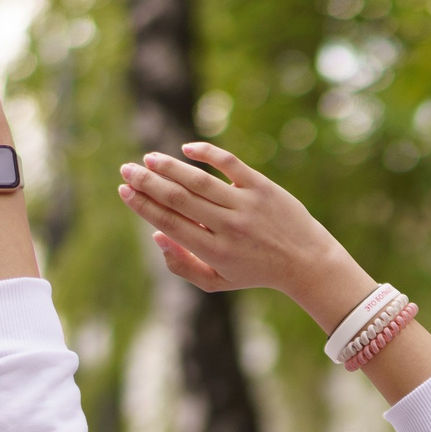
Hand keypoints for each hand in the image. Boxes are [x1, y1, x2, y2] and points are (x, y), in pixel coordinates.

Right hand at [118, 145, 369, 329]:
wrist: (307, 262)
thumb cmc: (256, 272)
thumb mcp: (218, 282)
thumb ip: (182, 265)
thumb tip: (156, 236)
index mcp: (214, 252)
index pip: (170, 223)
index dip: (143, 206)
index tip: (124, 190)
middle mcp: (228, 227)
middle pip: (179, 199)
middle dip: (147, 182)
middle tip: (126, 169)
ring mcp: (246, 205)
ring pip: (199, 181)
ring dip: (169, 167)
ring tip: (148, 159)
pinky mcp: (263, 187)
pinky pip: (230, 163)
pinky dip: (206, 153)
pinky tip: (187, 149)